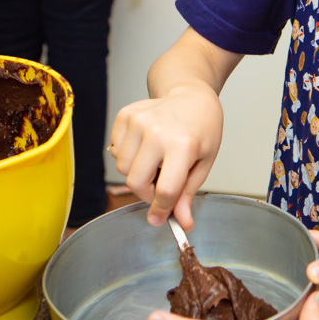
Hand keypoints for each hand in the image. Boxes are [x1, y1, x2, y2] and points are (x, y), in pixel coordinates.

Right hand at [109, 84, 222, 227]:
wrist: (192, 97)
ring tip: (156, 161)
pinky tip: (145, 146)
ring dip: (137, 173)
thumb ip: (188, 194)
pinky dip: (127, 155)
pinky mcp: (125, 115)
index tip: (159, 218)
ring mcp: (138, 121)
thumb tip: (182, 223)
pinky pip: (114, 150)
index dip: (161, 210)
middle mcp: (157, 132)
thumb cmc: (202, 129)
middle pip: (136, 182)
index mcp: (183, 145)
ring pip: (122, 168)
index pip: (164, 190)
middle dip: (147, 192)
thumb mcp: (204, 163)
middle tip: (161, 184)